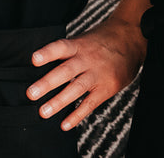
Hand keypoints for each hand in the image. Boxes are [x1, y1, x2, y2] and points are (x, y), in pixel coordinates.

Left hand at [27, 15, 145, 130]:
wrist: (132, 38)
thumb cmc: (103, 41)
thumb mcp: (85, 39)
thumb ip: (67, 52)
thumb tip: (41, 66)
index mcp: (79, 45)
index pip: (61, 48)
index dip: (48, 53)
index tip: (34, 60)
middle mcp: (87, 59)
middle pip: (67, 70)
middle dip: (48, 82)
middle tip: (31, 94)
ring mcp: (98, 74)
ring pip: (77, 87)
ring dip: (59, 101)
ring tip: (44, 112)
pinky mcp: (107, 87)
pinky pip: (90, 103)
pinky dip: (78, 114)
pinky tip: (65, 124)